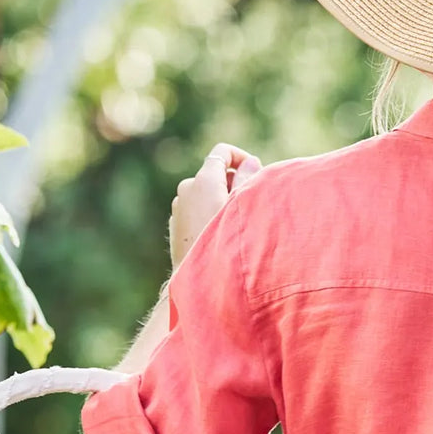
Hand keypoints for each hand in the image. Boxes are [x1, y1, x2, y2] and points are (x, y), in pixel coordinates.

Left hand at [169, 143, 260, 267]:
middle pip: (215, 173)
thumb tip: (250, 163)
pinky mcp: (176, 223)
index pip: (222, 152)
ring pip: (206, 191)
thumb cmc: (225, 243)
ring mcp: (179, 206)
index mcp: (203, 180)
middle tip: (250, 203)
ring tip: (235, 222)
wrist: (198, 280)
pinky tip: (220, 233)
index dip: (242, 158)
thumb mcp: (242, 208)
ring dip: (222, 198)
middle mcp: (186, 188)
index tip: (255, 172)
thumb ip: (247, 181)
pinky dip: (210, 211)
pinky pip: (196, 208)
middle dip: (234, 182)